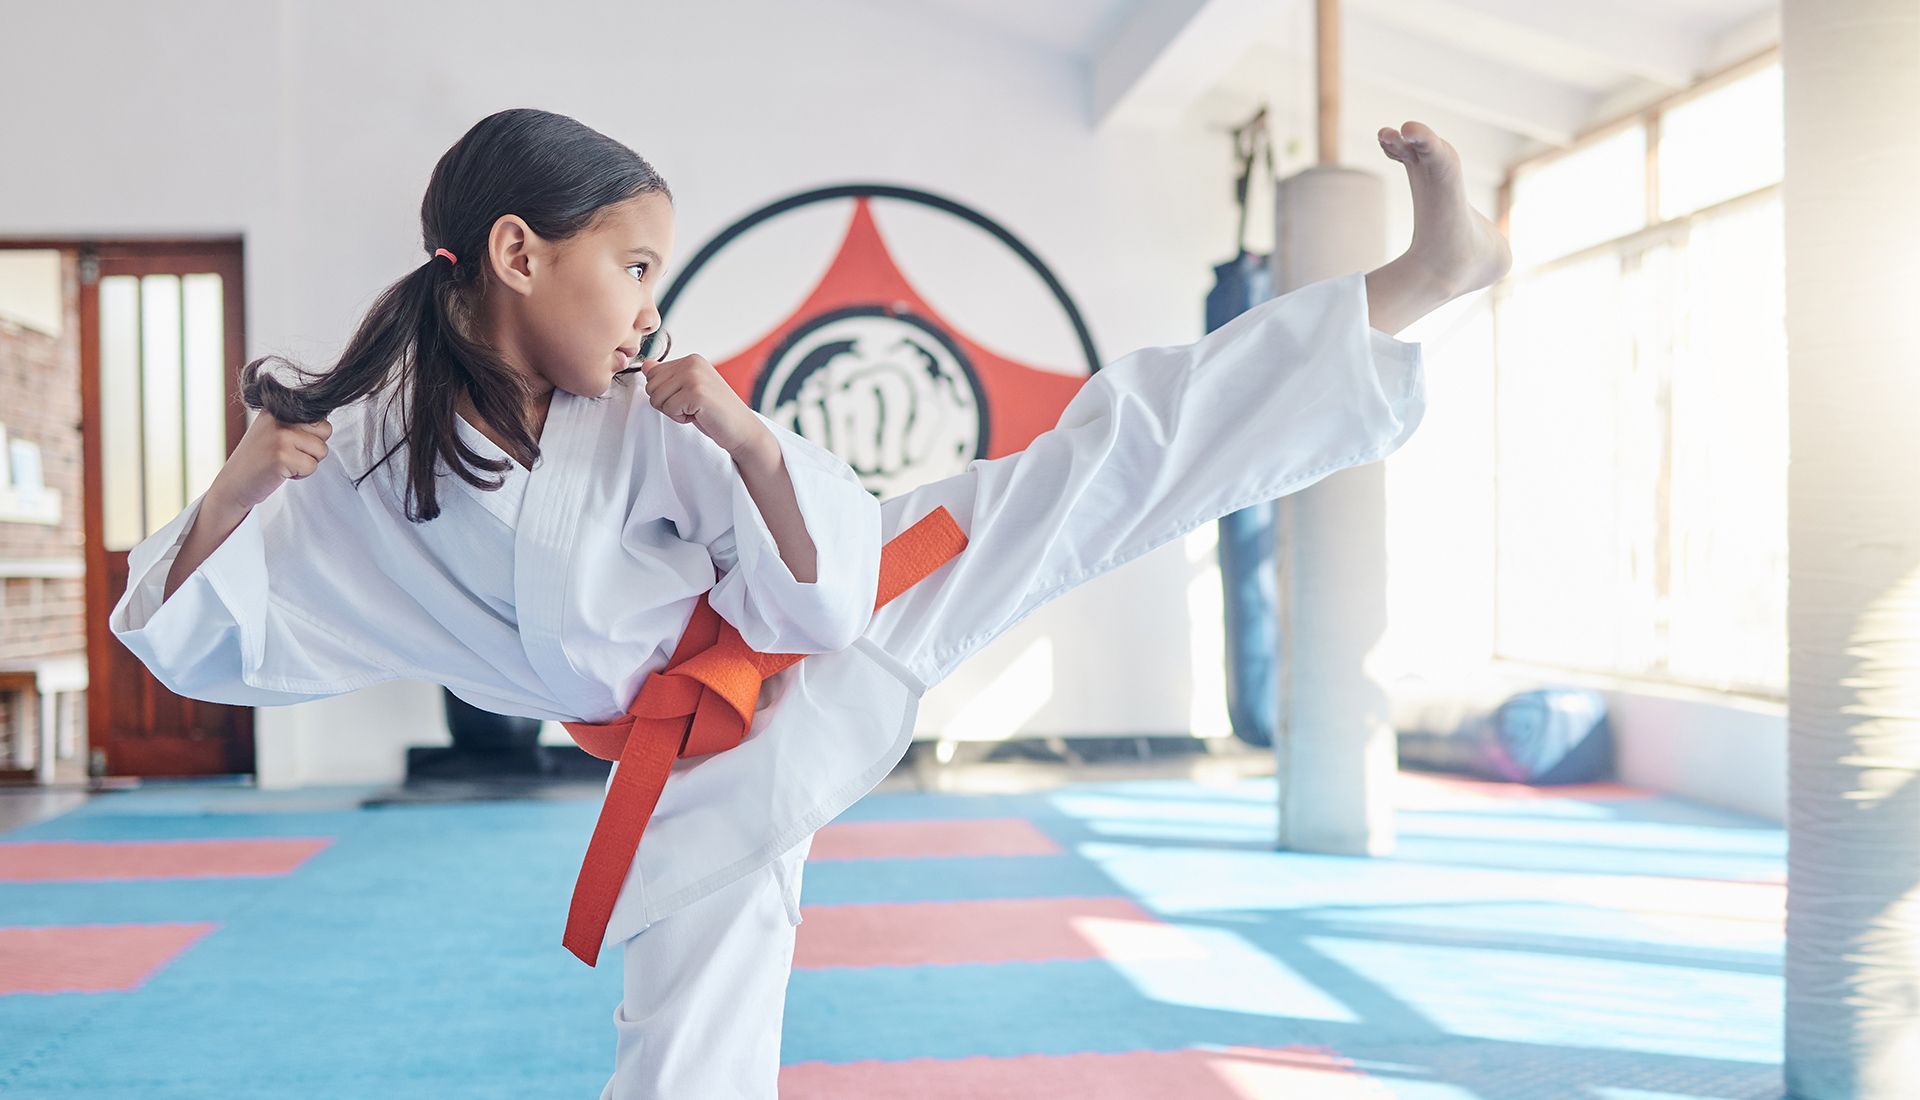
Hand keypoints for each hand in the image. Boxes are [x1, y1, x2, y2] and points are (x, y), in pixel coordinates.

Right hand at [206, 410, 331, 514]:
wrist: (233, 483)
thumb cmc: (258, 459)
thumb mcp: (274, 430)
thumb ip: (297, 422)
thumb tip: (326, 423)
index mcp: (277, 407)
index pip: (319, 417)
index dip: (310, 436)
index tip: (289, 443)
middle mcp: (279, 417)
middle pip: (326, 430)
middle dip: (313, 448)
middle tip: (288, 454)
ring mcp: (280, 436)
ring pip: (322, 450)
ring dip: (307, 462)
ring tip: (283, 463)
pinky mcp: (282, 456)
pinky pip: (312, 466)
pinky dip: (300, 474)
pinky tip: (280, 472)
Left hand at [637, 353, 771, 457]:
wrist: (742, 429)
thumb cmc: (715, 413)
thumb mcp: (688, 390)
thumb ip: (668, 376)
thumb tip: (646, 365)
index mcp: (691, 359)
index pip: (652, 374)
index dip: (665, 393)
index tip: (687, 399)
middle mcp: (692, 362)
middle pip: (651, 386)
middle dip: (666, 403)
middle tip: (691, 407)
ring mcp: (694, 376)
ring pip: (656, 397)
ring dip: (673, 411)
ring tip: (696, 411)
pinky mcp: (696, 393)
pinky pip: (668, 408)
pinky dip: (680, 418)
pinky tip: (699, 415)